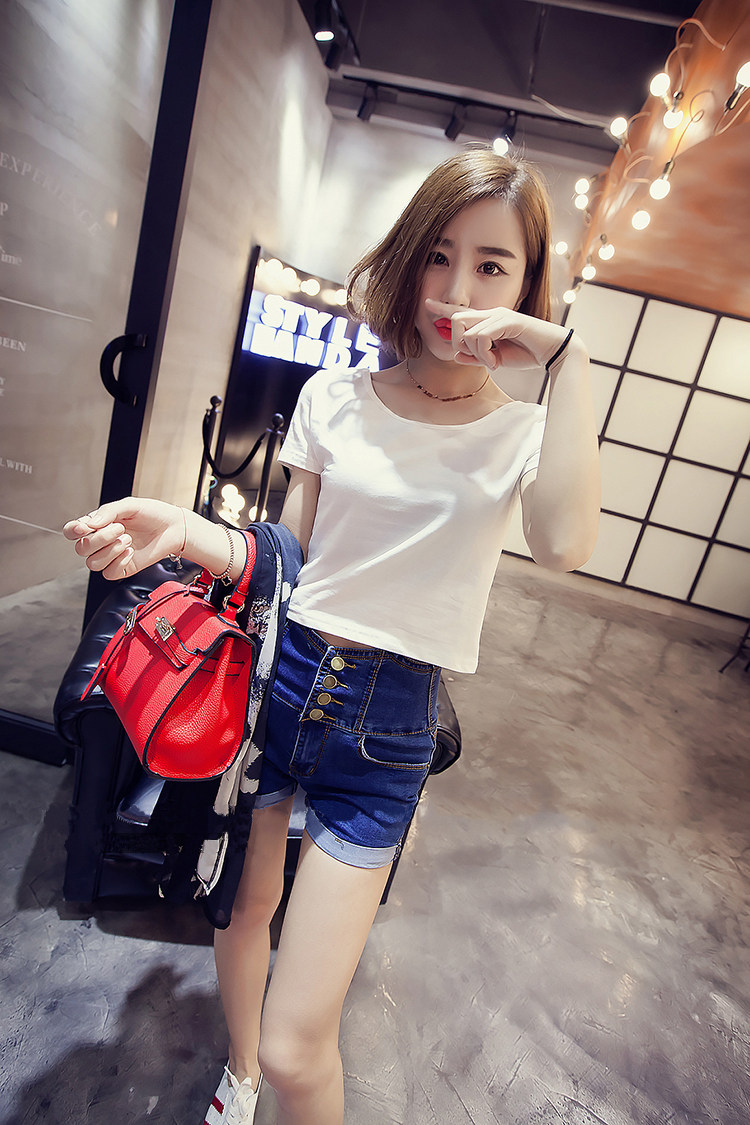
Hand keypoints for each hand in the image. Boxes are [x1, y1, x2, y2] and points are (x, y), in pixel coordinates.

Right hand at [63, 497, 183, 580]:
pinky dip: (118, 562)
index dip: (73, 531)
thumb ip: (108, 512)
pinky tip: (131, 552)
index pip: (72, 531)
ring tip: (128, 539)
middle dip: (100, 539)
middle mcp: (101, 541)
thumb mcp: (129, 505)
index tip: (84, 527)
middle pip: (81, 549)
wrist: (173, 527)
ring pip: (92, 563)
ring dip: (110, 551)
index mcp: (98, 524)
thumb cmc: (152, 514)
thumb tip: (89, 524)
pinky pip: (108, 573)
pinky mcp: (122, 569)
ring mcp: (111, 556)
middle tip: (121, 529)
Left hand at [424, 298, 575, 371]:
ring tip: (493, 363)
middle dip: (459, 343)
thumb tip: (457, 354)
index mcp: (488, 320)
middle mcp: (492, 313)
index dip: (443, 309)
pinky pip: (481, 338)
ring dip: (477, 355)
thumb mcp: (495, 359)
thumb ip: (476, 356)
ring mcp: (500, 315)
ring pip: (468, 333)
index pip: (461, 312)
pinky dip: (485, 355)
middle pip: (457, 320)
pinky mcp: (508, 321)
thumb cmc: (527, 354)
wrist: (553, 352)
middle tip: (477, 358)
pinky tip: (496, 362)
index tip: (426, 304)